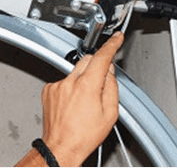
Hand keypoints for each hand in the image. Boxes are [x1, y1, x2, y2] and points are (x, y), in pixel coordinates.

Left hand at [41, 32, 123, 166]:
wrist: (61, 148)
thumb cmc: (84, 135)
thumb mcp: (110, 113)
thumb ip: (112, 86)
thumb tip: (109, 72)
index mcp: (87, 86)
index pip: (102, 57)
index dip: (112, 45)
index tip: (117, 38)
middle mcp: (70, 82)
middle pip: (88, 59)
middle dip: (98, 65)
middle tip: (102, 82)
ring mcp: (57, 86)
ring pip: (77, 69)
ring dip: (84, 76)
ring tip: (86, 98)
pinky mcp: (49, 90)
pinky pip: (65, 79)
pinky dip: (72, 85)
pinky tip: (74, 101)